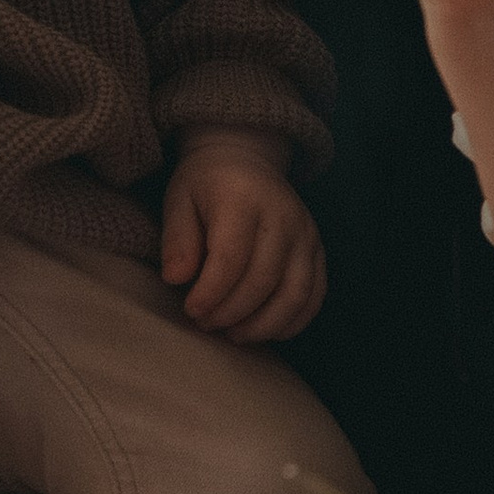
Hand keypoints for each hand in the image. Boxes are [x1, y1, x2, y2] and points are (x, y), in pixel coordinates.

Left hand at [162, 128, 326, 340]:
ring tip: (234, 334)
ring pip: (295, 294)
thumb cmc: (206, 185)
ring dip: (263, 325)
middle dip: (231, 313)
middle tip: (205, 324)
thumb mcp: (179, 201)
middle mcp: (283, 216)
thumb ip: (177, 239)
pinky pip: (314, 296)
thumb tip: (176, 279)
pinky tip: (264, 331)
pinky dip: (292, 322)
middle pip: (263, 280)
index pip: (231, 258)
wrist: (245, 159)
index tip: (191, 310)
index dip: (211, 293)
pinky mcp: (318, 251)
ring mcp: (306, 235)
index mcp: (243, 200)